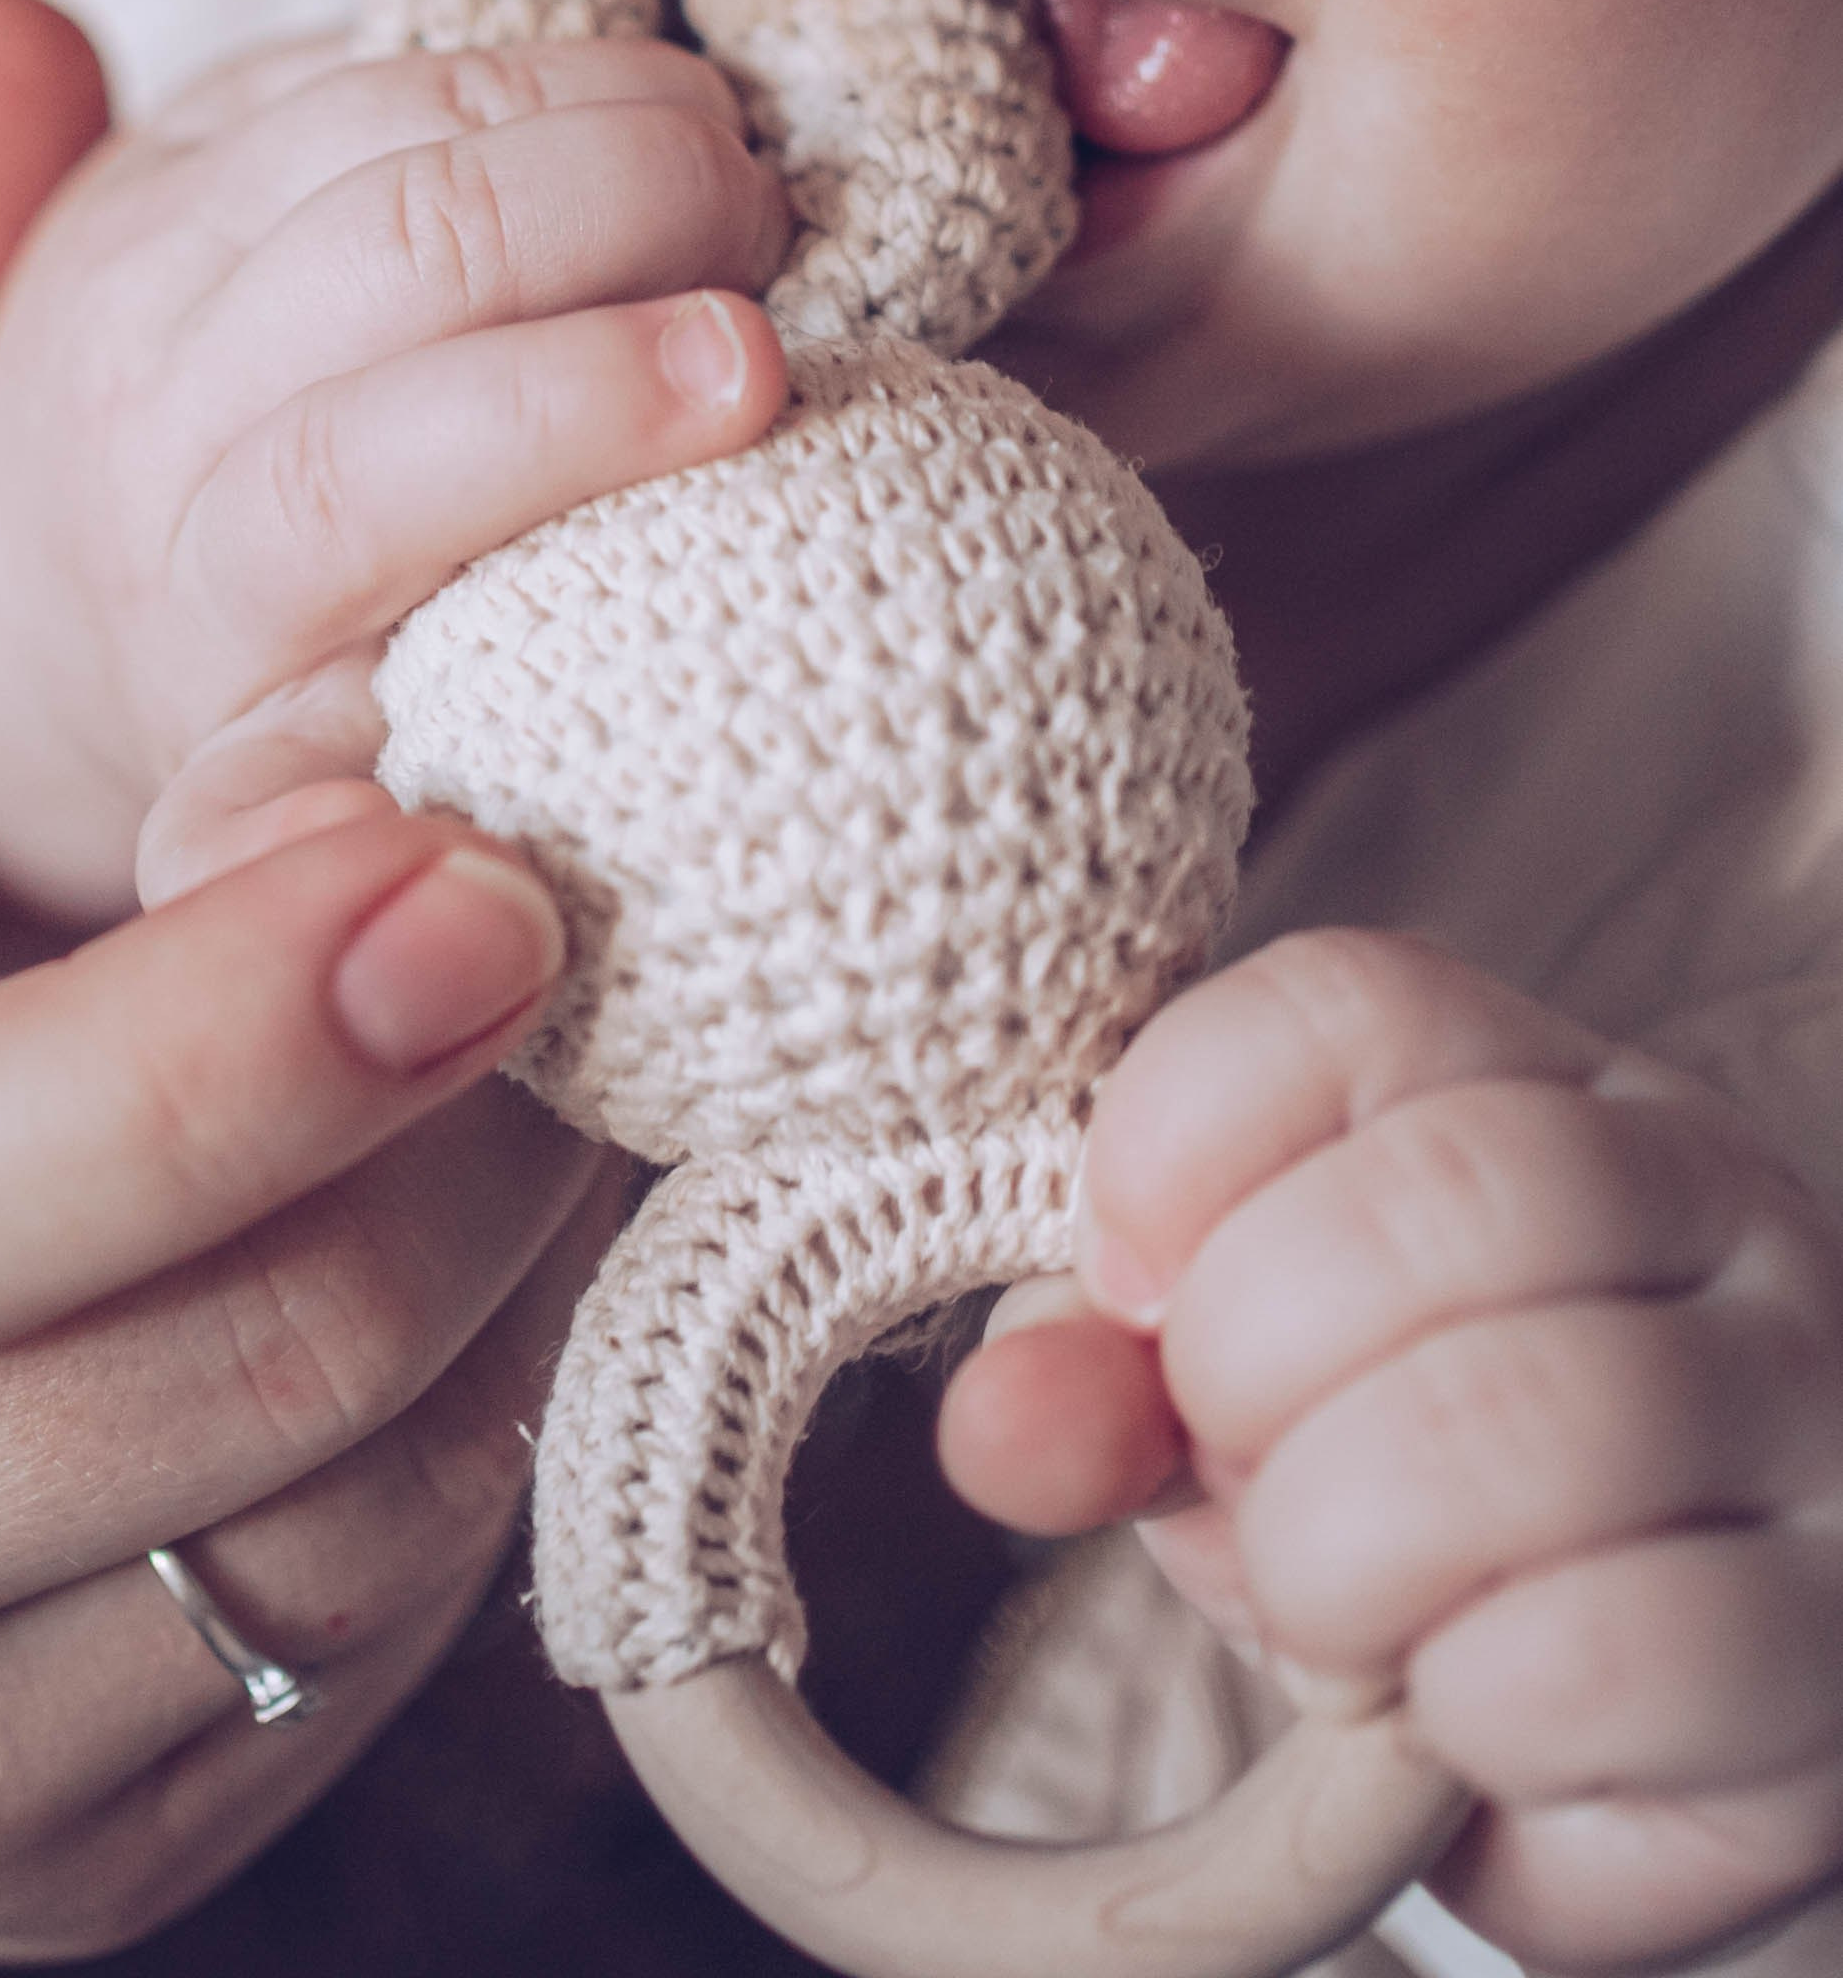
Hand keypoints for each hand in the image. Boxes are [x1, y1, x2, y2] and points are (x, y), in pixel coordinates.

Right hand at [0, 2, 607, 1967]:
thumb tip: (5, 57)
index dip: (233, 1042)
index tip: (471, 853)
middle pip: (216, 1383)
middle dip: (468, 1139)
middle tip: (601, 911)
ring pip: (333, 1545)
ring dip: (507, 1281)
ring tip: (569, 1042)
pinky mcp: (19, 1891)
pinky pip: (340, 1668)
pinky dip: (458, 1445)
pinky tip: (465, 1228)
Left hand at [941, 931, 1842, 1970]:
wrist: (1634, 1757)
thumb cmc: (1414, 1527)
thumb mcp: (1238, 1411)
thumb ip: (1103, 1386)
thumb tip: (1000, 1421)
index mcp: (1557, 1088)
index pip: (1354, 1001)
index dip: (1174, 1143)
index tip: (1124, 1288)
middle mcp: (1722, 1205)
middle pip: (1442, 1195)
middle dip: (1249, 1370)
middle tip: (1232, 1476)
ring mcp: (1810, 1409)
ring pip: (1522, 1417)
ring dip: (1338, 1555)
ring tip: (1335, 1614)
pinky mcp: (1831, 1645)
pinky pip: (1598, 1652)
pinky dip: (1464, 1706)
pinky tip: (1468, 1710)